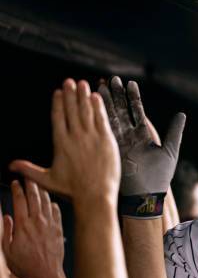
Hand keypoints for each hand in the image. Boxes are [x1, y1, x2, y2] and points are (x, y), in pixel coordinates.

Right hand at [2, 180, 68, 277]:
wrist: (46, 275)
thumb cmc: (25, 266)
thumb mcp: (7, 250)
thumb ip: (6, 231)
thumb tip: (8, 217)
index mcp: (22, 226)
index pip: (19, 201)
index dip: (17, 190)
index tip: (15, 183)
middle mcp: (37, 223)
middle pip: (34, 198)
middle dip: (31, 185)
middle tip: (29, 177)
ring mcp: (50, 226)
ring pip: (47, 203)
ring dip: (43, 193)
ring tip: (39, 186)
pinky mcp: (59, 231)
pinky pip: (57, 213)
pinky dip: (54, 206)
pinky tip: (52, 203)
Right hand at [10, 79, 120, 203]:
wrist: (95, 196)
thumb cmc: (72, 190)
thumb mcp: (47, 179)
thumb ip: (29, 170)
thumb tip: (11, 166)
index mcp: (60, 143)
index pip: (58, 117)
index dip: (58, 103)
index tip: (58, 92)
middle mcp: (75, 137)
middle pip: (72, 110)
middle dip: (71, 94)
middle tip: (70, 81)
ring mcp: (91, 137)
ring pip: (86, 111)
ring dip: (84, 96)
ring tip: (83, 84)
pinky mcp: (106, 141)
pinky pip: (102, 119)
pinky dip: (99, 107)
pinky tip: (97, 97)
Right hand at [98, 76, 184, 195]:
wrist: (146, 195)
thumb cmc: (160, 176)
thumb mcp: (170, 151)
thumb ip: (174, 131)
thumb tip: (181, 114)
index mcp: (144, 134)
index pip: (137, 111)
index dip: (132, 97)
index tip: (129, 83)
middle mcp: (130, 136)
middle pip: (121, 111)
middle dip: (116, 96)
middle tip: (110, 79)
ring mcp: (119, 142)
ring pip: (110, 119)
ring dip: (105, 104)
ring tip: (99, 87)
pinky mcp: (112, 150)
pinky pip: (104, 132)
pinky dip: (99, 120)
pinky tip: (93, 107)